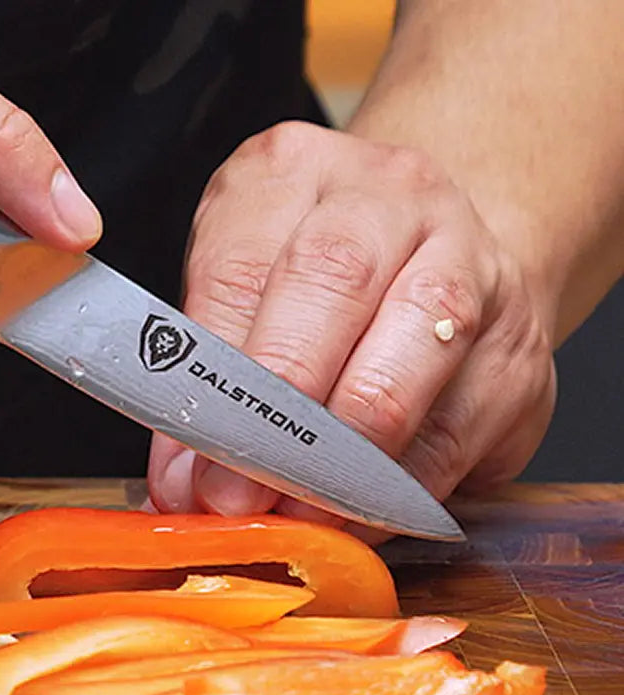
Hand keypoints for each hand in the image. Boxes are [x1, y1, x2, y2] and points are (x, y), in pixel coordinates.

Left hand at [146, 122, 556, 541]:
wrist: (439, 248)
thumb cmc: (316, 273)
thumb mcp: (242, 286)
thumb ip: (208, 372)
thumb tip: (182, 483)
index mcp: (293, 171)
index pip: (240, 270)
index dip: (211, 380)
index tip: (187, 466)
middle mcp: (391, 197)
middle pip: (332, 288)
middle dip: (278, 413)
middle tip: (236, 496)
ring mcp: (471, 263)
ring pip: (411, 362)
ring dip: (343, 462)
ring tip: (295, 516)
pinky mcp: (519, 347)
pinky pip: (459, 432)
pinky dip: (398, 489)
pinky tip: (354, 514)